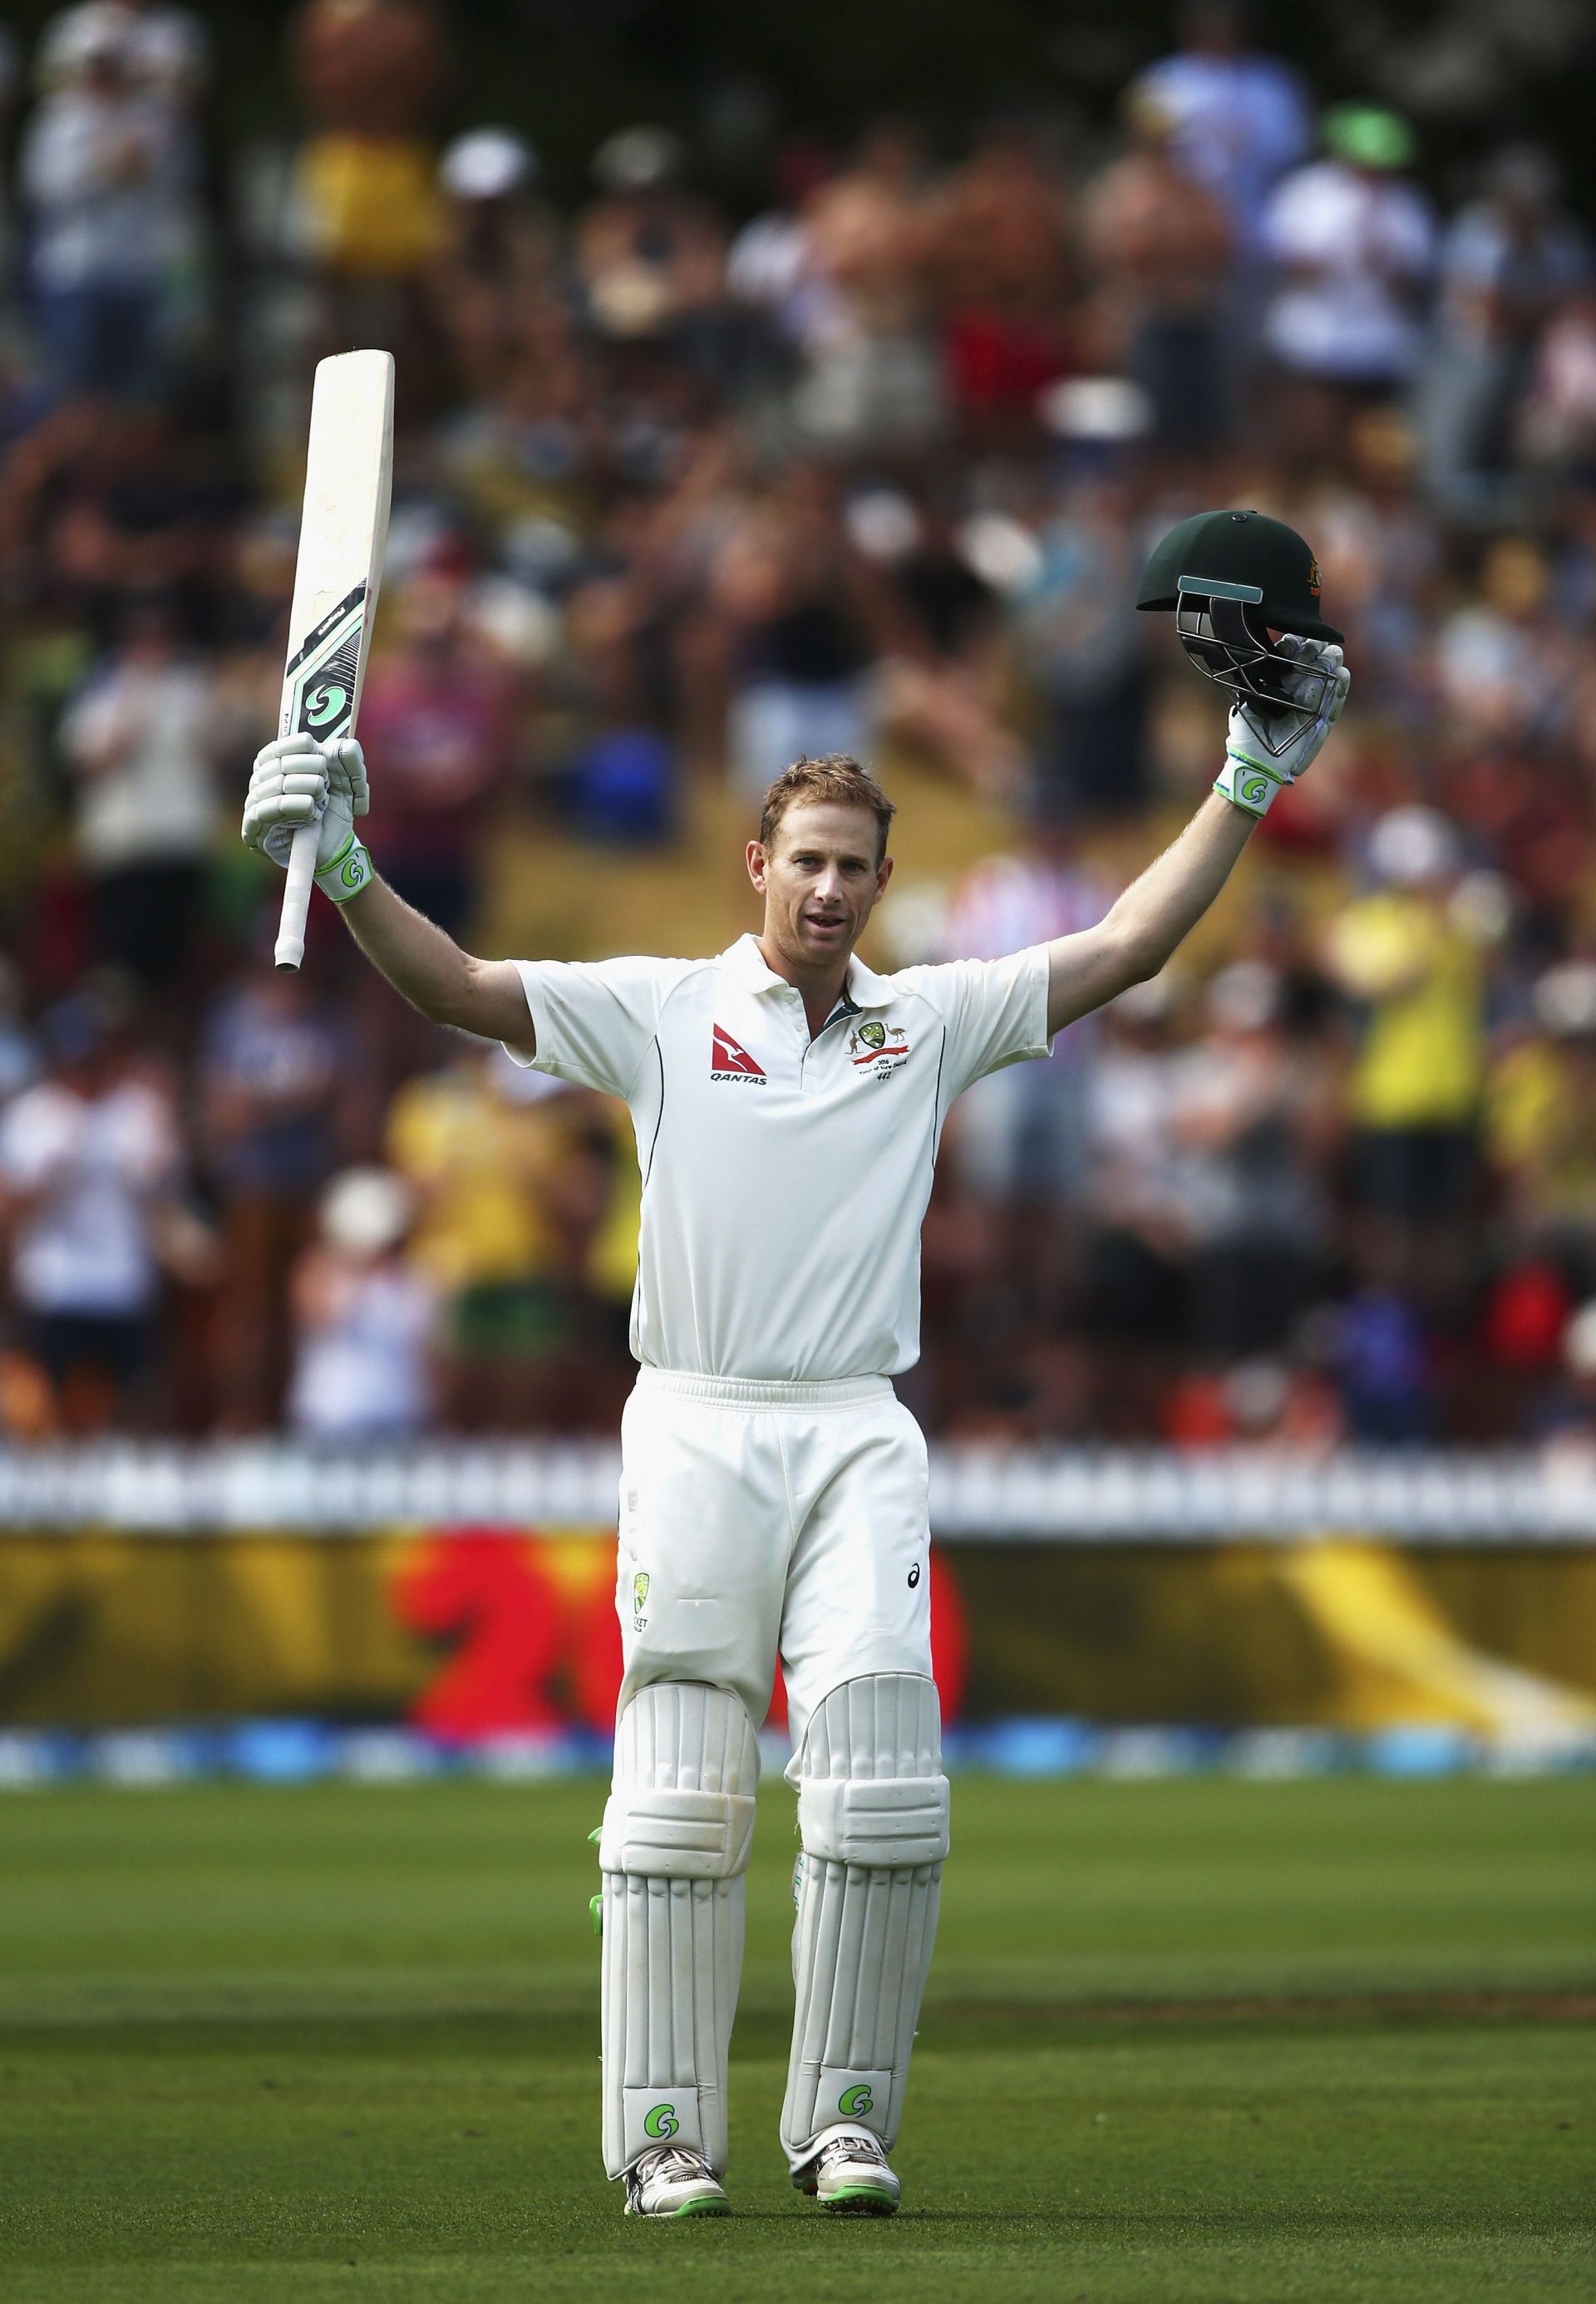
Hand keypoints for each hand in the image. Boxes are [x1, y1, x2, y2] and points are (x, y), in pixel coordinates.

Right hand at [242, 735, 368, 871]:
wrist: (334, 846)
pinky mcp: (253, 829)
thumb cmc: (334, 810)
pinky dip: (294, 805)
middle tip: (326, 780)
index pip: (277, 748)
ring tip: (322, 796)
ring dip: (306, 787)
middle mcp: (259, 783)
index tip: (315, 747)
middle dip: (308, 768)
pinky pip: (267, 810)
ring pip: (276, 786)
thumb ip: (350, 760)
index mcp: (274, 766)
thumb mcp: (348, 782)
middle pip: (279, 765)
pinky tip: (312, 808)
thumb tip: (348, 746)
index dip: (295, 745)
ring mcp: (254, 805)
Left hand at [1219, 639, 1349, 817]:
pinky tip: (1343, 674)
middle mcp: (1298, 693)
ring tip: (1334, 653)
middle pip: (1312, 667)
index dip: (1294, 649)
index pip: (1291, 661)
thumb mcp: (1247, 703)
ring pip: (1327, 682)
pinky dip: (1340, 690)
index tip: (1293, 640)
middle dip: (1316, 652)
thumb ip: (1256, 683)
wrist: (1255, 762)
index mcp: (1280, 686)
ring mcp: (1311, 707)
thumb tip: (1263, 659)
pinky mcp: (1321, 723)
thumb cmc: (1248, 733)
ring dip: (1331, 666)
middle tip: (1319, 641)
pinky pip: (1334, 705)